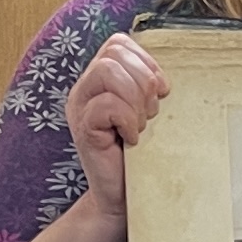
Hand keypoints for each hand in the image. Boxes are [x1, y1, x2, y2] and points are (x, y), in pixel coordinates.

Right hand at [67, 34, 167, 221]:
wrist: (124, 198)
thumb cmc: (140, 156)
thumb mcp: (148, 114)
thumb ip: (148, 88)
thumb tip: (162, 78)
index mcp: (99, 80)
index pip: (118, 43)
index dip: (146, 62)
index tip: (160, 93)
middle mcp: (85, 89)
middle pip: (113, 52)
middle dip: (143, 80)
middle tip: (150, 113)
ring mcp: (80, 107)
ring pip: (107, 71)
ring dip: (134, 98)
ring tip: (140, 125)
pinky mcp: (83, 129)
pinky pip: (107, 105)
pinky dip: (128, 120)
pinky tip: (132, 140)